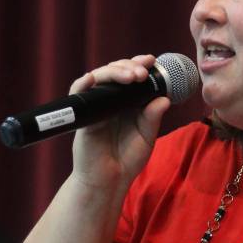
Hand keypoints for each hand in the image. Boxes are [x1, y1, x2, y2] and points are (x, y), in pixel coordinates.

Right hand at [68, 55, 171, 193]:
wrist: (109, 182)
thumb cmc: (126, 160)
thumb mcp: (146, 137)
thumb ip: (153, 118)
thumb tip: (164, 98)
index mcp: (126, 102)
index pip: (130, 75)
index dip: (138, 64)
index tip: (151, 61)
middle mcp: (110, 100)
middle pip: (114, 72)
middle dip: (128, 66)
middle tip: (142, 72)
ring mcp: (95, 106)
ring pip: (98, 77)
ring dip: (113, 72)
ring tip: (131, 76)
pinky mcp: (83, 117)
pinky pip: (78, 95)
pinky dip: (83, 84)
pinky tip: (92, 78)